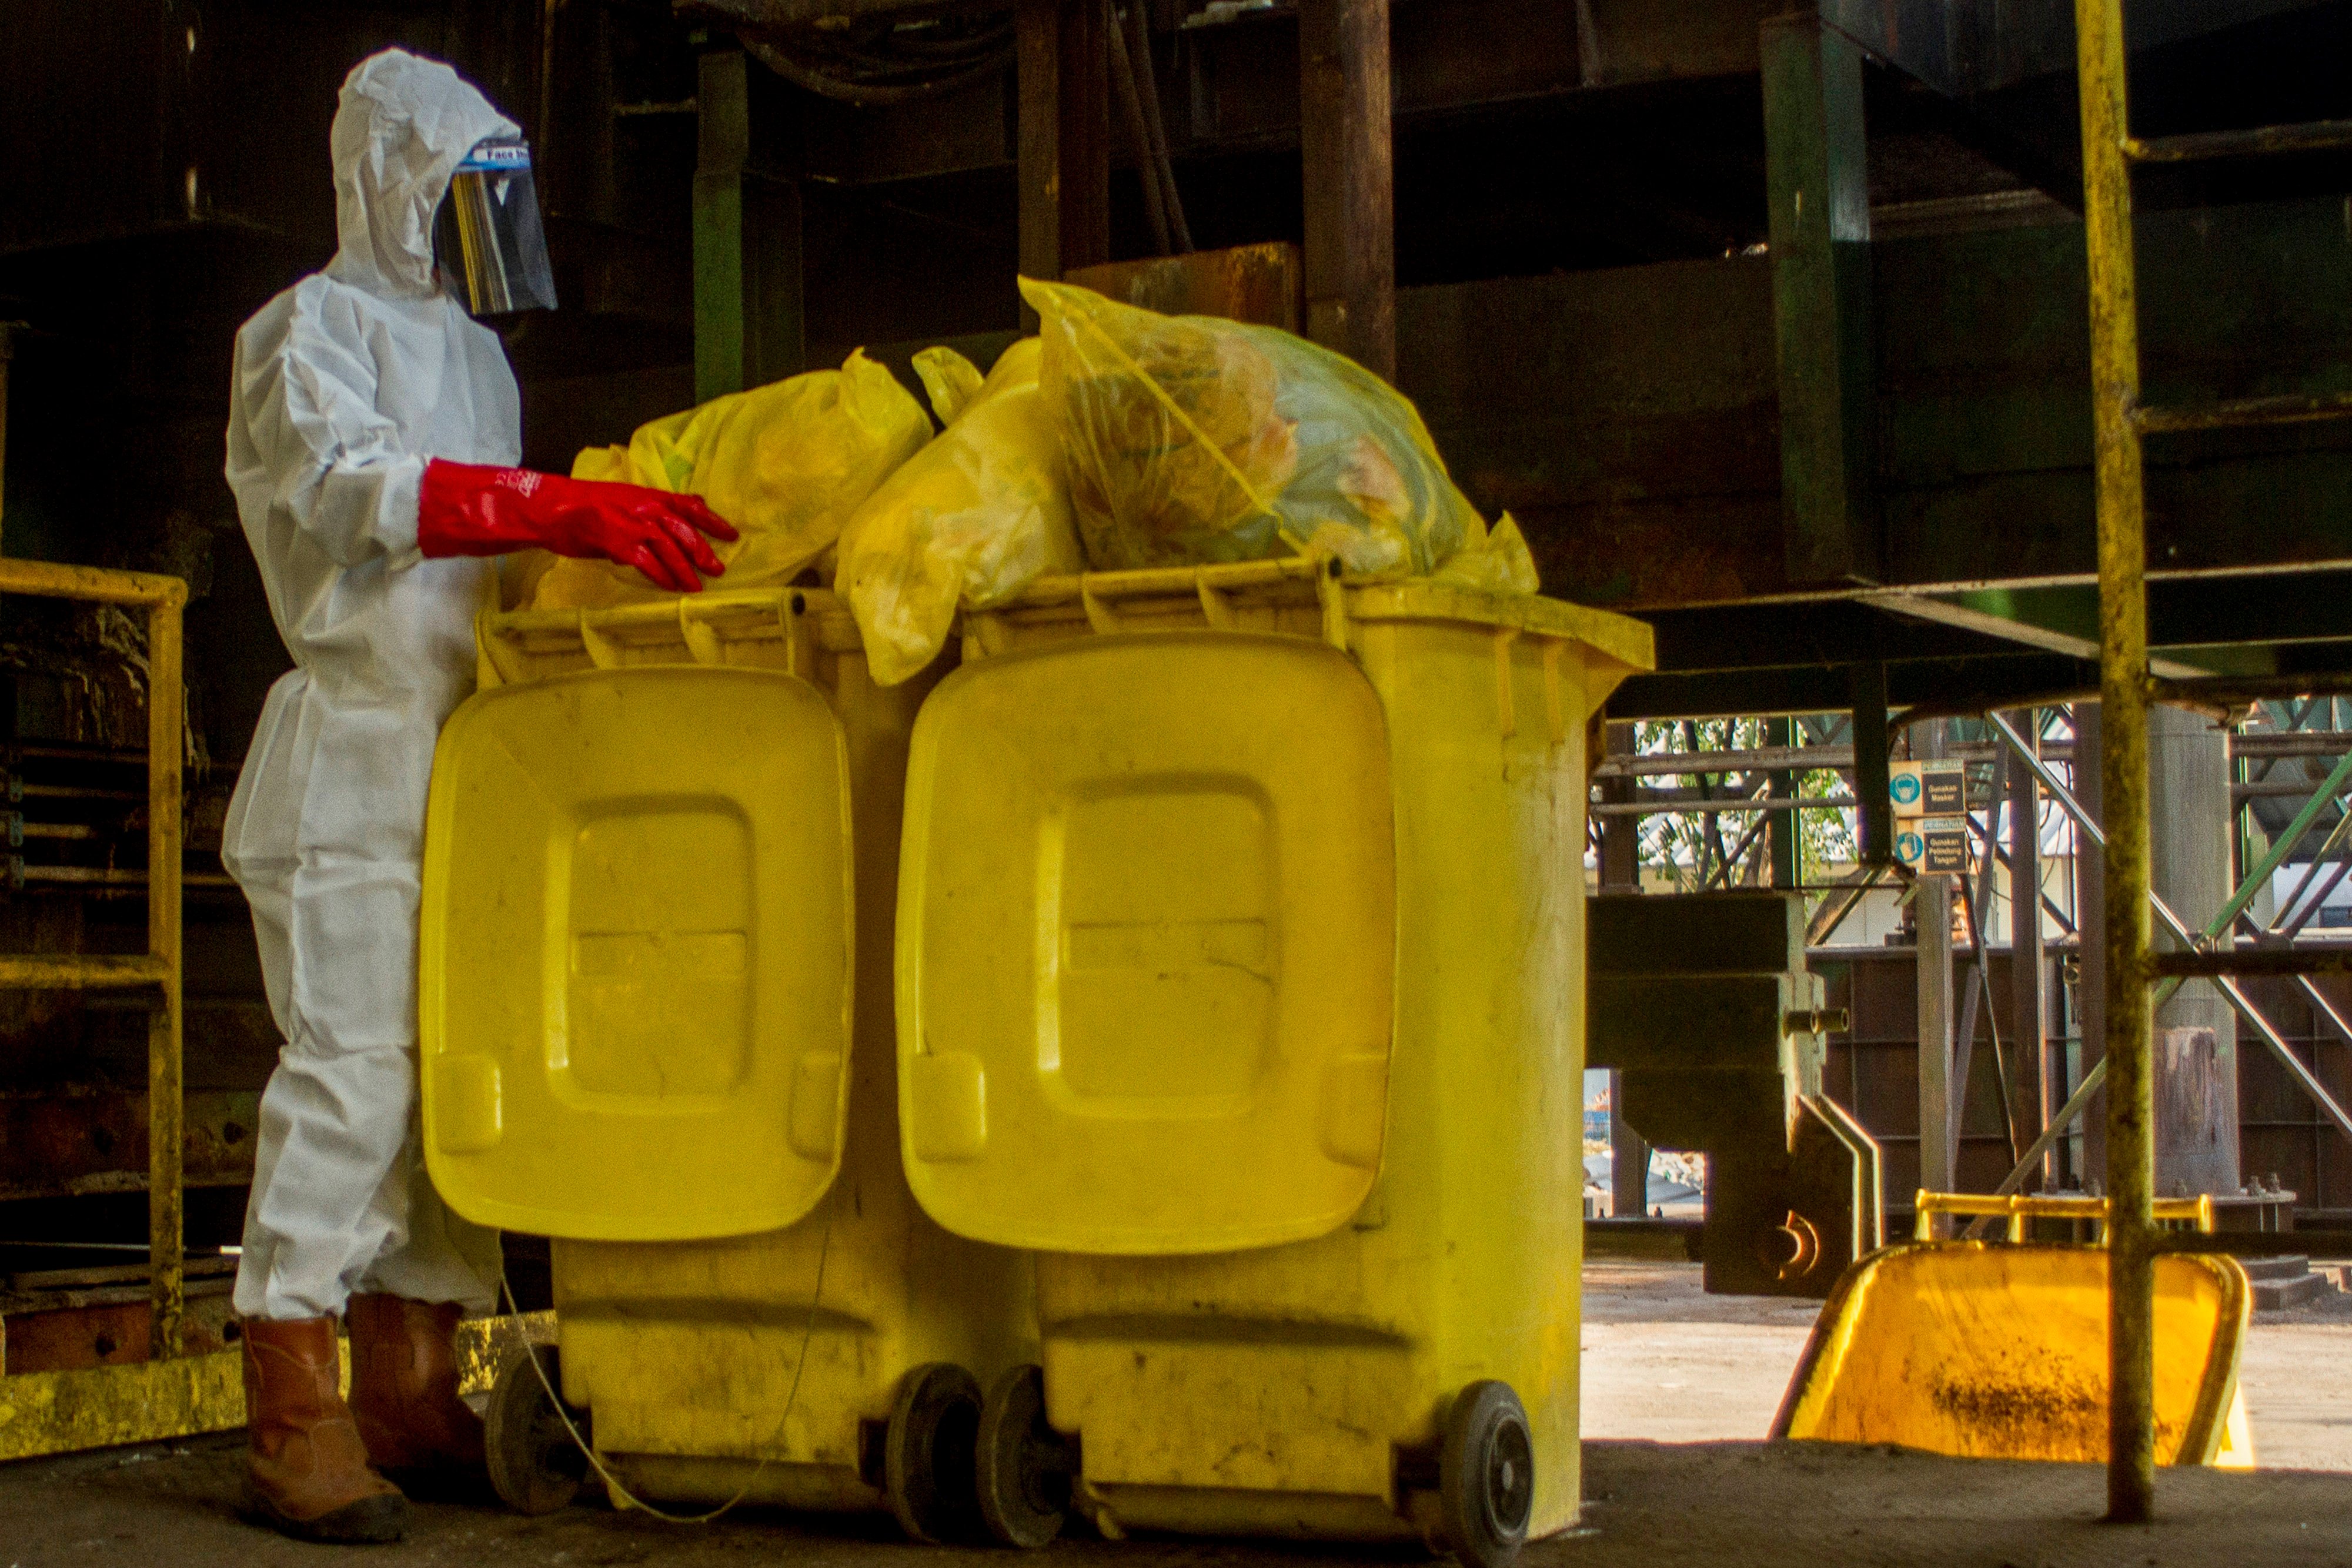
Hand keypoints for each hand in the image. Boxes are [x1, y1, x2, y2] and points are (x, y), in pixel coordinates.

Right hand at [417, 460, 739, 591]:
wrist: (548, 508)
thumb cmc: (584, 508)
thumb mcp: (624, 503)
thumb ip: (651, 511)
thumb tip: (679, 519)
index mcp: (647, 495)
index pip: (689, 505)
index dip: (712, 519)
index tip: (732, 534)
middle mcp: (643, 505)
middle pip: (683, 528)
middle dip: (703, 550)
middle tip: (719, 568)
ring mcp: (628, 522)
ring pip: (667, 546)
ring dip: (684, 568)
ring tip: (696, 587)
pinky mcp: (614, 540)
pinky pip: (644, 560)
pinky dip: (659, 575)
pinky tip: (668, 587)